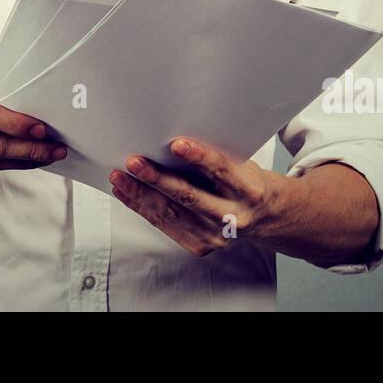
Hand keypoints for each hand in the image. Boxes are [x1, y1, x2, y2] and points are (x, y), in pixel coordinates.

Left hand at [108, 138, 271, 256]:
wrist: (263, 216)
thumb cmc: (244, 180)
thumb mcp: (241, 164)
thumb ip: (215, 155)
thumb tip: (171, 135)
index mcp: (248, 190)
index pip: (221, 170)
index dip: (199, 157)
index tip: (176, 144)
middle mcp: (233, 216)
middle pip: (190, 197)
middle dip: (158, 179)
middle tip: (133, 162)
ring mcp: (216, 235)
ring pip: (172, 213)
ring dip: (141, 194)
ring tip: (119, 177)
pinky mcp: (200, 246)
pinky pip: (165, 225)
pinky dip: (142, 208)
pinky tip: (126, 194)